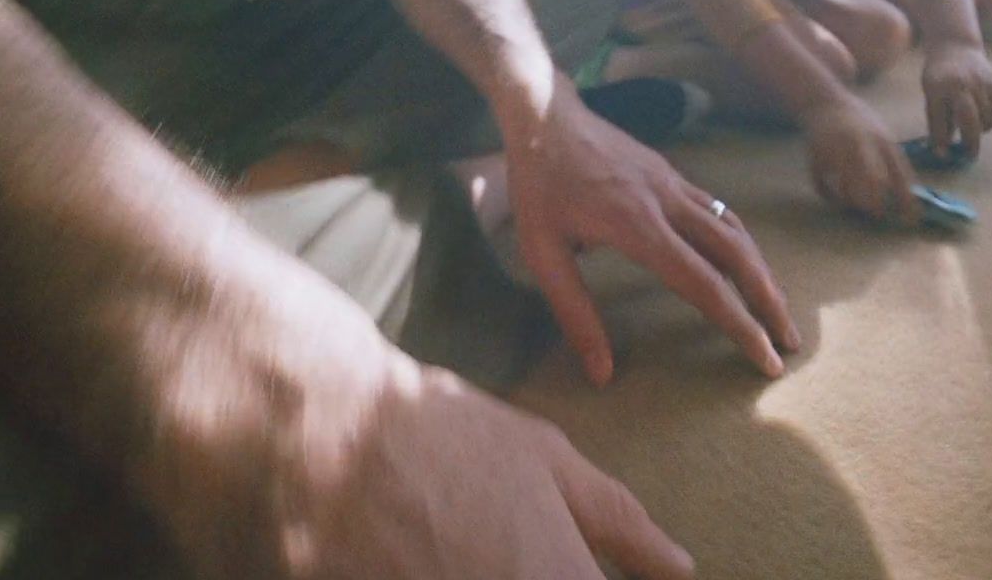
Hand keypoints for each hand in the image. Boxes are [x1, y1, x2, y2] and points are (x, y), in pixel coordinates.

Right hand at [146, 294, 692, 579]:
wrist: (309, 427)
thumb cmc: (437, 435)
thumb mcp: (541, 460)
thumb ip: (618, 522)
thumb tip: (682, 567)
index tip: (569, 566)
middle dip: (519, 575)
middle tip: (480, 544)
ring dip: (462, 578)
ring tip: (438, 542)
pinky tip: (403, 556)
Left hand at [504, 74, 798, 384]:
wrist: (545, 116)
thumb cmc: (539, 186)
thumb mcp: (542, 254)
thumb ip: (574, 313)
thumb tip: (602, 374)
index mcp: (639, 227)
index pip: (705, 284)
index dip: (739, 324)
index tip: (765, 359)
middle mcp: (668, 203)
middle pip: (737, 256)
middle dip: (768, 301)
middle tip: (788, 342)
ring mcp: (675, 185)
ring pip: (735, 231)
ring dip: (761, 272)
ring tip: (775, 309)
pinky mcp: (673, 175)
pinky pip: (720, 212)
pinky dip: (741, 243)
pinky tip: (744, 263)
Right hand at [799, 95, 918, 223]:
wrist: (825, 100)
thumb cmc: (859, 120)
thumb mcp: (881, 133)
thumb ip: (891, 158)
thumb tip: (908, 190)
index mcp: (882, 141)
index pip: (899, 175)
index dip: (906, 199)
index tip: (911, 219)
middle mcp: (861, 145)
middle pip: (872, 183)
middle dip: (876, 204)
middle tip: (877, 214)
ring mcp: (837, 150)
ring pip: (846, 188)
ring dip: (851, 201)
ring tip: (854, 206)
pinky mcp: (816, 155)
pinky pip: (822, 184)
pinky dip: (828, 194)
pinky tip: (834, 197)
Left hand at [921, 42, 991, 157]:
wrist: (955, 45)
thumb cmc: (938, 75)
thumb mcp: (930, 92)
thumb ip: (937, 118)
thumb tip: (942, 148)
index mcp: (937, 87)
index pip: (939, 118)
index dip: (940, 139)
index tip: (943, 155)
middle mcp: (959, 84)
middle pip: (968, 118)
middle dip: (970, 140)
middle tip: (969, 156)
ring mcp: (979, 82)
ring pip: (985, 116)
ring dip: (980, 130)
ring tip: (971, 131)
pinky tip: (984, 123)